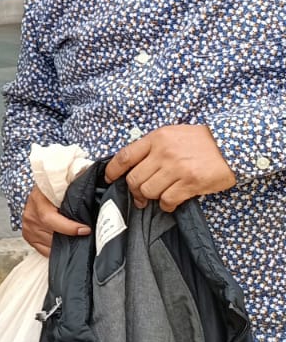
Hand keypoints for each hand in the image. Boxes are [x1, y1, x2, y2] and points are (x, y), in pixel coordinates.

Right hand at [21, 185, 90, 258]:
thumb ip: (75, 188)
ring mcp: (28, 227)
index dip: (68, 227)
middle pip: (52, 234)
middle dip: (71, 237)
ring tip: (77, 240)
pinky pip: (44, 250)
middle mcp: (31, 215)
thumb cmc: (51, 187)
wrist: (38, 192)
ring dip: (65, 244)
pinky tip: (65, 245)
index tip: (85, 229)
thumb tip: (97, 188)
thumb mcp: (62, 184)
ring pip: (50, 244)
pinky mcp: (28, 237)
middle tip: (86, 237)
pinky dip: (56, 250)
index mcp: (38, 199)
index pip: (49, 218)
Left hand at [104, 124, 235, 212]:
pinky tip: (171, 202)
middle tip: (140, 196)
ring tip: (158, 197)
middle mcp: (164, 152)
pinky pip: (167, 200)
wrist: (232, 145)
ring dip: (150, 198)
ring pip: (148, 191)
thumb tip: (133, 167)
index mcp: (157, 138)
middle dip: (134, 191)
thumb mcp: (173, 135)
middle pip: (134, 179)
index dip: (112, 171)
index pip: (125, 156)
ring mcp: (177, 168)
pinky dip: (166, 206)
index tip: (109, 179)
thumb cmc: (201, 141)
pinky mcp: (190, 182)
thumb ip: (153, 148)